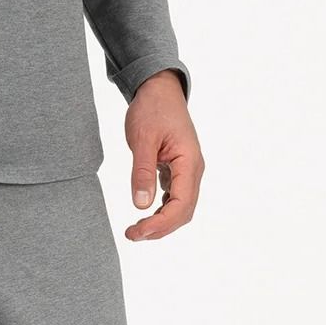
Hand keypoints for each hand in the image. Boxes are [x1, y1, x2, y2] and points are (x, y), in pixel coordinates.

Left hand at [122, 70, 201, 240]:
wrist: (159, 89)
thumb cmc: (152, 109)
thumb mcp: (142, 139)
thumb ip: (142, 172)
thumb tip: (141, 205)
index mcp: (189, 162)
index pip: (181, 204)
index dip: (161, 223)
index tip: (138, 232)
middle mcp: (193, 170)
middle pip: (183, 211)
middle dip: (160, 228)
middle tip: (132, 235)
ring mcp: (187, 171)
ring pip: (181, 207)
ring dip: (161, 222)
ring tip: (136, 230)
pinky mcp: (178, 170)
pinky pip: (175, 197)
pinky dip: (162, 210)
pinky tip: (145, 215)